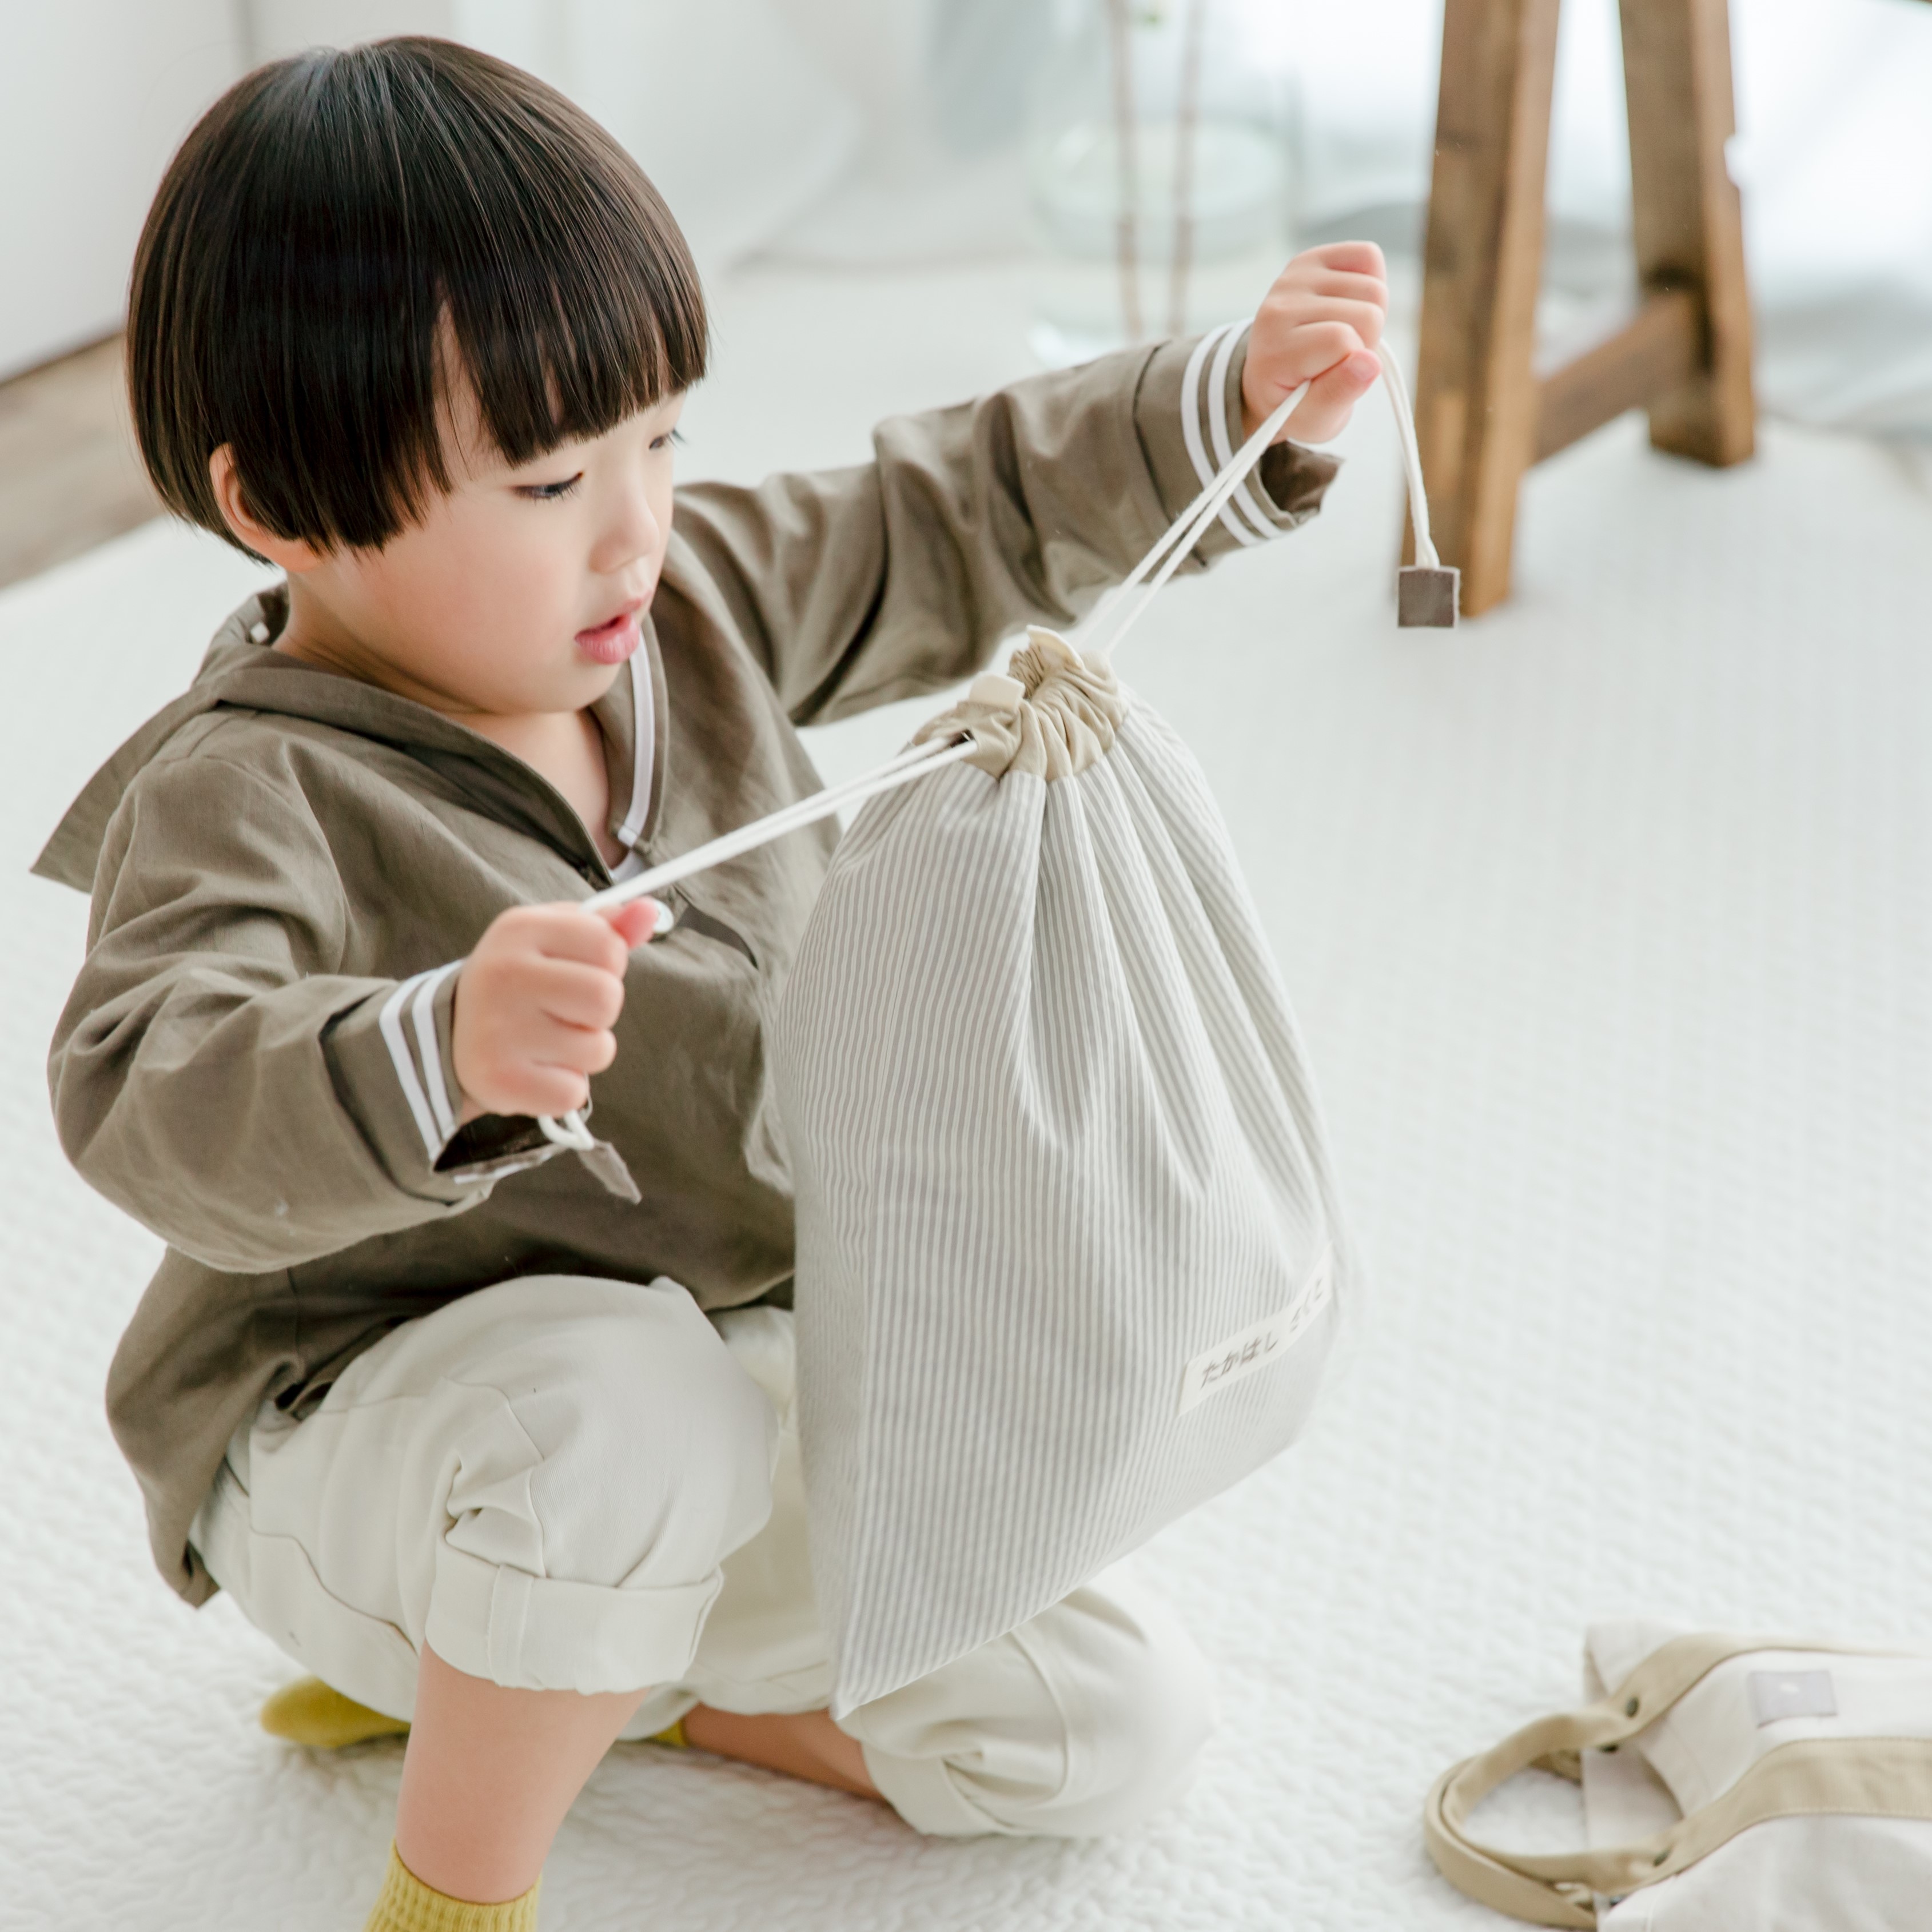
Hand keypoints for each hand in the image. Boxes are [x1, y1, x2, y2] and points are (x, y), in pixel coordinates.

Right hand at [450, 900, 662, 1123]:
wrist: (451, 1034)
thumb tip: (649, 911)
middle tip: (565, 1013)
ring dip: (584, 1052)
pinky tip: (535, 1070)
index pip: (608, 945)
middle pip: (607, 998)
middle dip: (600, 1013)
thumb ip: (607, 928)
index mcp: (521, 928)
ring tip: (547, 1042)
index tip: (578, 973)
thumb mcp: (555, 941)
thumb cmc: (521, 983)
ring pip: (598, 1050)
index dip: (607, 966)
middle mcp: (505, 973)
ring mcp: (498, 1029)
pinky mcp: (499, 1079)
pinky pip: (574, 1093)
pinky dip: (563, 1088)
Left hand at [1241, 241, 1388, 445]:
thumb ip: (1338, 396)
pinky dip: (1371, 282)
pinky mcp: (1312, 258)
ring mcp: (1294, 276)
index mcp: (1275, 349)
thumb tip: (1369, 363)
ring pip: (1374, 288)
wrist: (1272, 376)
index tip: (1336, 375)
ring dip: (1368, 316)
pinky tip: (1347, 306)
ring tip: (1340, 335)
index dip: (1356, 364)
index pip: (1344, 341)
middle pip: (1368, 313)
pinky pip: (1368, 256)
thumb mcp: (1313, 420)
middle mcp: (1280, 305)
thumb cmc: (1295, 403)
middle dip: (1366, 341)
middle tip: (1339, 357)